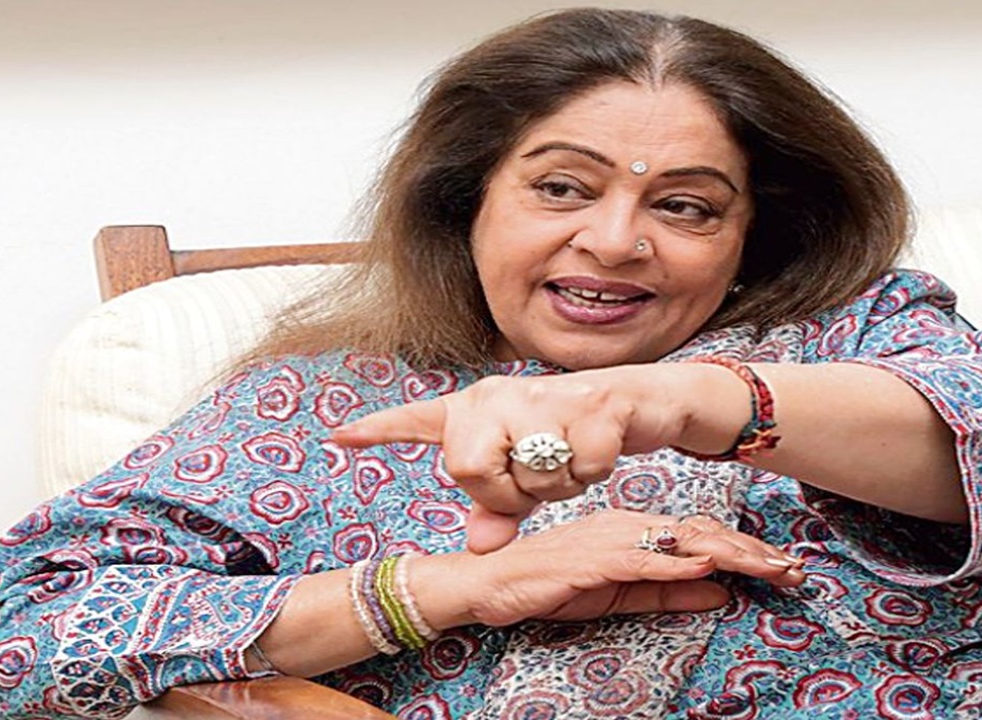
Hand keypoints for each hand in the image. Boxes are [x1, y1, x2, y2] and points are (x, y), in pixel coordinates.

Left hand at [332, 365, 749, 552]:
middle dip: (506, 493)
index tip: (339, 436)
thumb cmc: (575, 437)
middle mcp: (501, 393)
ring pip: (531, 478)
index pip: (419, 419)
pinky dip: (595, 472)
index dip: (379, 430)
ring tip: (573, 453)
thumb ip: (498, 509)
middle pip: (470, 470)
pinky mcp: (591, 403)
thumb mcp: (531, 477)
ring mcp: (543, 395)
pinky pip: (581, 471)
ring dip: (560, 485)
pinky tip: (602, 445)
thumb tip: (479, 546)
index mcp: (478, 408)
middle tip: (535, 477)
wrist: (642, 400)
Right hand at [410, 510, 804, 628]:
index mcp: (635, 531)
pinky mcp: (590, 558)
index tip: (784, 567)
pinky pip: (640, 560)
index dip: (746, 551)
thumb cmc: (550, 584)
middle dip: (752, 553)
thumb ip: (667, 593)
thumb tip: (720, 594)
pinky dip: (674, 564)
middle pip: (701, 536)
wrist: (489, 583)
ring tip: (768, 567)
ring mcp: (610, 539)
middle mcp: (628, 527)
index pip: (701, 538)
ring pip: (680, 544)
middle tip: (794, 569)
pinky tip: (703, 568)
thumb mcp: (620, 595)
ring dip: (728, 556)